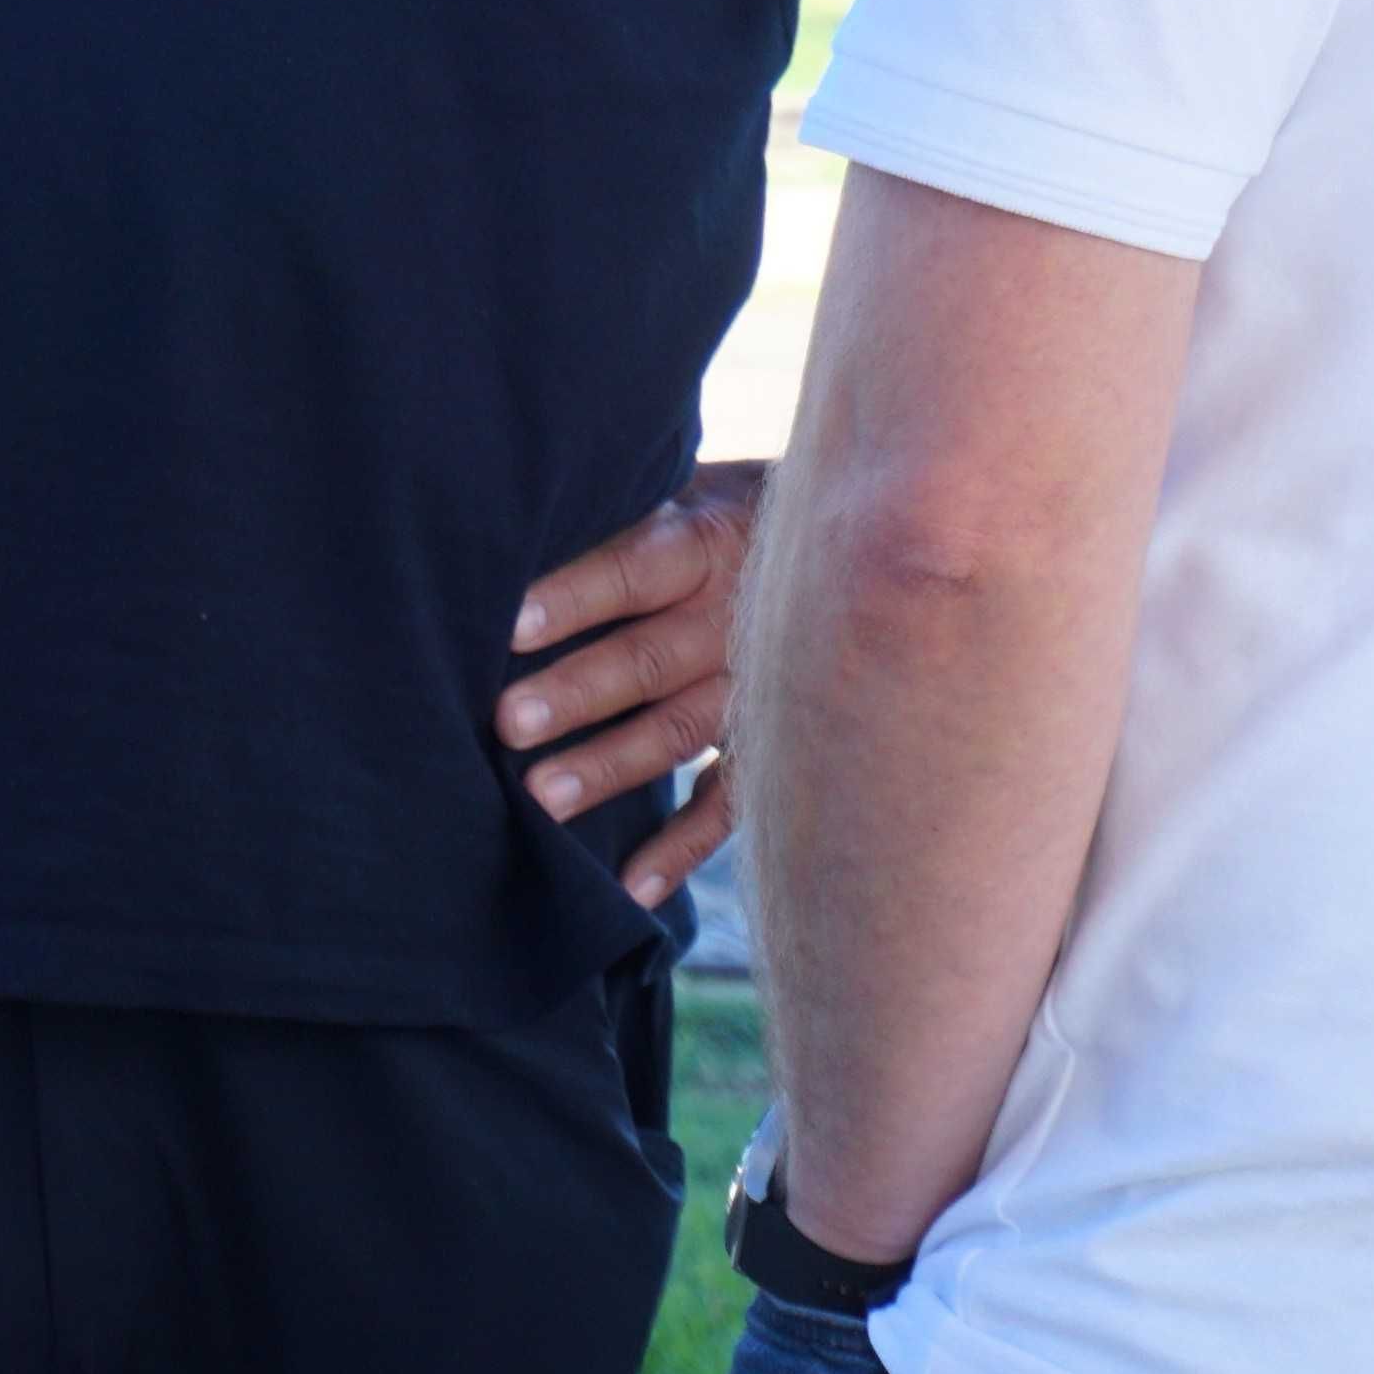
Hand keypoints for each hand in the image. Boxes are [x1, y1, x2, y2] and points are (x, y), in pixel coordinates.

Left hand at [497, 459, 763, 909]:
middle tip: (508, 722)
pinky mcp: (771, 741)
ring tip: (540, 801)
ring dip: (610, 765)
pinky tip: (632, 887)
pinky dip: (683, 847)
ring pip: (678, 731)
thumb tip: (528, 511)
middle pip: (649, 659)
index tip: (512, 625)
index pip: (636, 568)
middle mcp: (738, 618)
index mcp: (711, 543)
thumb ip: (633, 506)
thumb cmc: (736, 510)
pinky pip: (730, 799)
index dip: (577, 595)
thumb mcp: (697, 485)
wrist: (864, 545)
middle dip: (578, 692)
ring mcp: (760, 687)